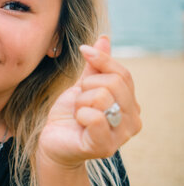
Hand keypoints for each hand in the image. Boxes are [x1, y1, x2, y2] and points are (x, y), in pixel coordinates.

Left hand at [37, 36, 141, 169]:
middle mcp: (133, 120)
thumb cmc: (69, 115)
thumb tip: (104, 39)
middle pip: (113, 83)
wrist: (53, 141)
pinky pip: (94, 117)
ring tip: (78, 114)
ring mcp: (121, 135)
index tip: (83, 51)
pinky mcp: (105, 146)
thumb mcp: (82, 86)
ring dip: (80, 102)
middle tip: (79, 102)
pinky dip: (80, 115)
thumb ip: (96, 66)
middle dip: (86, 87)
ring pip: (101, 97)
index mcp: (131, 104)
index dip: (101, 59)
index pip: (122, 73)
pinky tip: (78, 124)